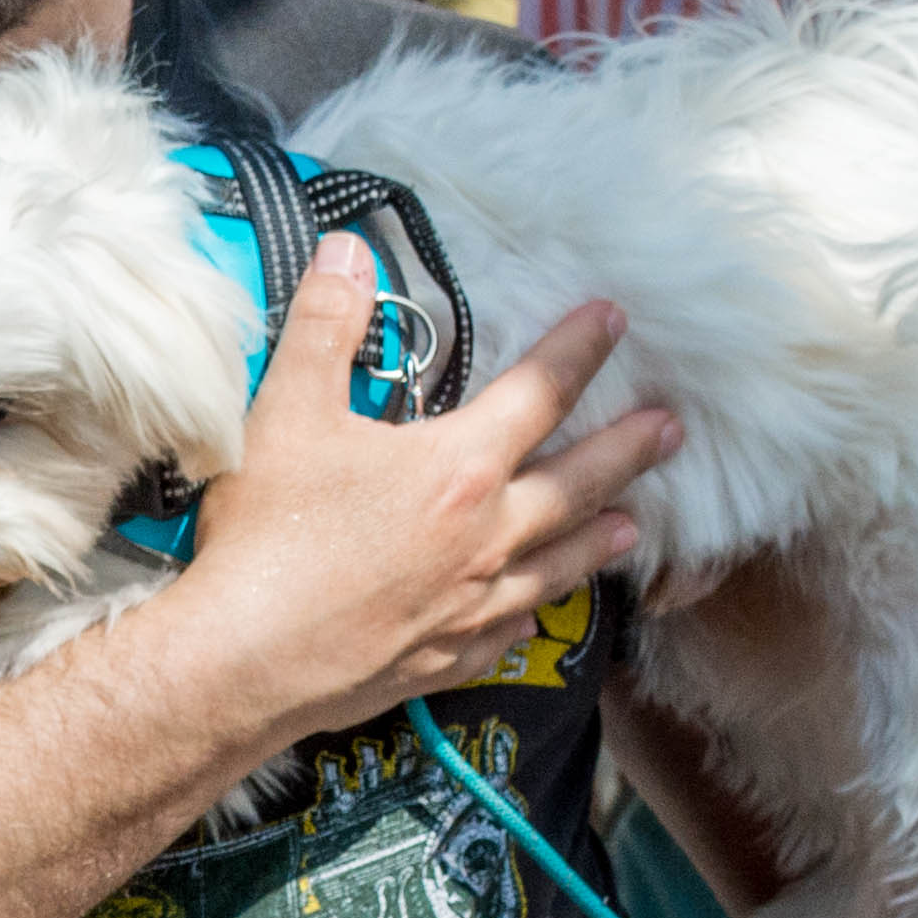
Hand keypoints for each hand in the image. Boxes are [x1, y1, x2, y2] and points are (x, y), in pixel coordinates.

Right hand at [154, 238, 672, 760]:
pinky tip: (534, 617)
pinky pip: (509, 632)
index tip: (614, 321)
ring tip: (635, 526)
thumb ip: (325, 327)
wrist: (246, 662)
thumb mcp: (287, 412)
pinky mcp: (448, 659)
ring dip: (601, 540)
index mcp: (457, 469)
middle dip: (628, 451)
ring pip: (559, 566)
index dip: (577, 351)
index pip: (539, 394)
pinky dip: (531, 617)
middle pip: (577, 484)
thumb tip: (349, 255)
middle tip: (671, 431)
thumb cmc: (268, 536)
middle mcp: (486, 538)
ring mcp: (473, 605)